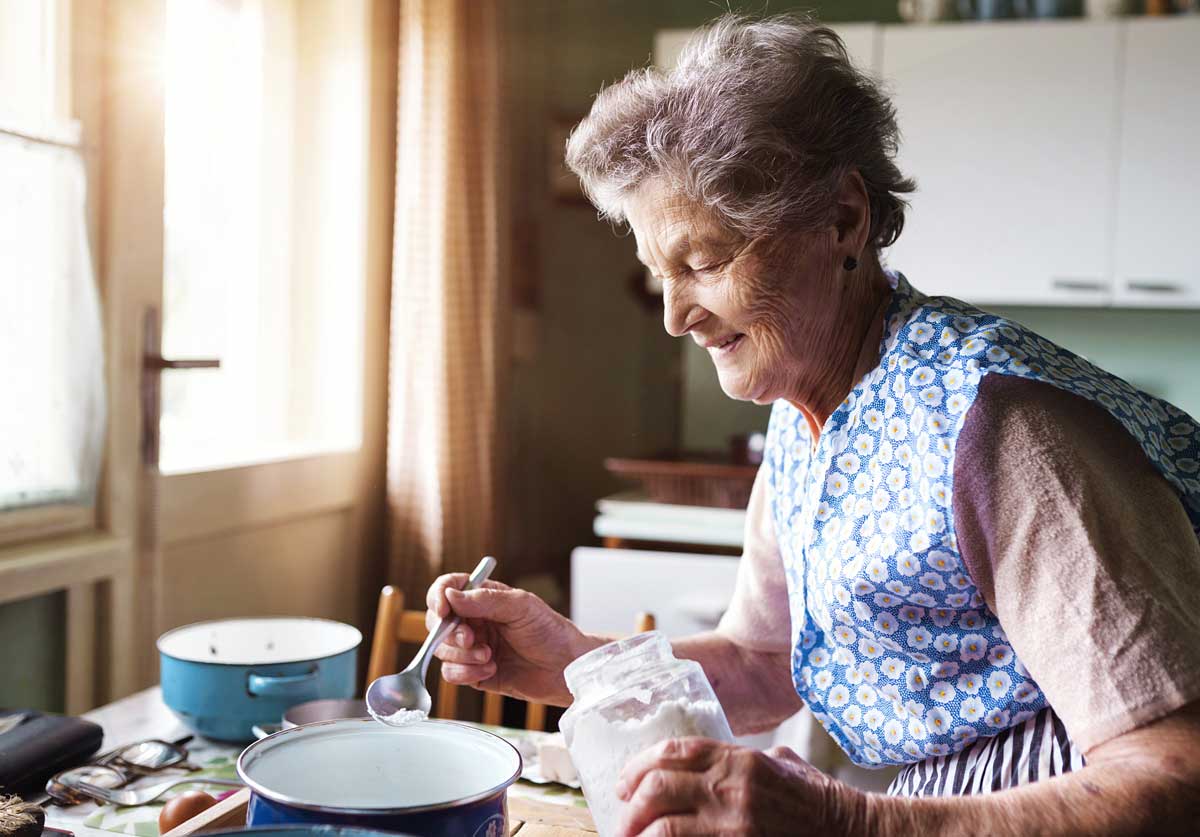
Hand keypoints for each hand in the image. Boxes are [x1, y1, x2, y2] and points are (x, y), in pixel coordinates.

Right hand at [425, 575, 601, 705]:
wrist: (566, 669)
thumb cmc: (550, 632)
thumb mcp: (521, 607)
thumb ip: (485, 600)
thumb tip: (451, 595)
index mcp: (483, 598)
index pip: (447, 589)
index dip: (438, 596)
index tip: (443, 609)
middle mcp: (474, 621)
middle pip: (437, 622)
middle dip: (450, 633)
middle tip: (472, 639)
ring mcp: (472, 648)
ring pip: (442, 650)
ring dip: (462, 655)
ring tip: (489, 657)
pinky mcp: (474, 673)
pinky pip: (451, 673)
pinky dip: (466, 673)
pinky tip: (491, 670)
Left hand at [613, 738, 867, 835]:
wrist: (851, 832)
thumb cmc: (816, 799)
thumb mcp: (780, 764)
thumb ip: (742, 760)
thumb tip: (707, 764)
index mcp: (739, 759)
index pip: (674, 751)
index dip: (639, 765)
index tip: (624, 782)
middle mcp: (732, 788)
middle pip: (658, 788)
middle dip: (631, 805)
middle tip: (623, 818)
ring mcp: (735, 825)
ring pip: (665, 828)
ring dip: (640, 835)